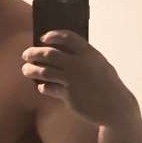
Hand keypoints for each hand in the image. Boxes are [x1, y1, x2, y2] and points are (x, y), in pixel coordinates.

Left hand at [21, 30, 137, 125]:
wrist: (116, 107)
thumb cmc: (106, 84)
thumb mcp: (99, 65)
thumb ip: (82, 57)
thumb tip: (58, 51)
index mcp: (89, 53)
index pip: (67, 37)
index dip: (53, 35)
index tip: (43, 38)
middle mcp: (79, 64)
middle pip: (49, 54)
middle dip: (34, 53)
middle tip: (26, 55)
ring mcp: (73, 80)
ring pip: (44, 71)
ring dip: (31, 70)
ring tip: (26, 70)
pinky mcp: (69, 95)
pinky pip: (49, 88)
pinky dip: (43, 87)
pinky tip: (41, 87)